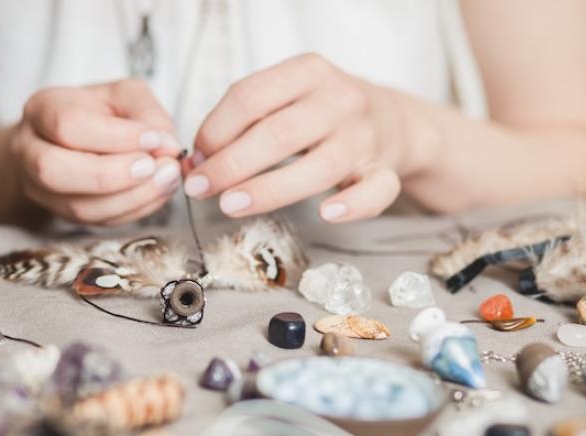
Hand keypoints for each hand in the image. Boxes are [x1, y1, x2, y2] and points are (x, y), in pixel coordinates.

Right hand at [11, 79, 182, 224]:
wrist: (72, 140)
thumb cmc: (100, 113)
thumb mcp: (124, 95)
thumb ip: (147, 113)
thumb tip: (167, 145)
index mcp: (42, 109)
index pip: (68, 125)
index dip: (116, 137)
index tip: (156, 138)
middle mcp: (29, 150)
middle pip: (55, 171)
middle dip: (113, 174)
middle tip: (155, 167)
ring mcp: (39, 187)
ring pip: (77, 206)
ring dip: (129, 198)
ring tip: (164, 181)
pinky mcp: (60, 213)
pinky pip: (95, 222)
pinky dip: (132, 211)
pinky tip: (155, 194)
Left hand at [186, 53, 430, 221]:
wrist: (390, 118)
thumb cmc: (320, 112)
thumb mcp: (285, 96)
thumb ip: (244, 120)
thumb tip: (198, 161)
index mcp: (308, 72)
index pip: (250, 97)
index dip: (214, 130)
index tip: (194, 159)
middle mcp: (339, 100)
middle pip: (278, 134)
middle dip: (230, 165)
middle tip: (198, 188)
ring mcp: (364, 137)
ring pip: (319, 167)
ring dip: (268, 190)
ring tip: (230, 206)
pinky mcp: (383, 170)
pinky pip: (377, 190)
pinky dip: (353, 205)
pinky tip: (326, 214)